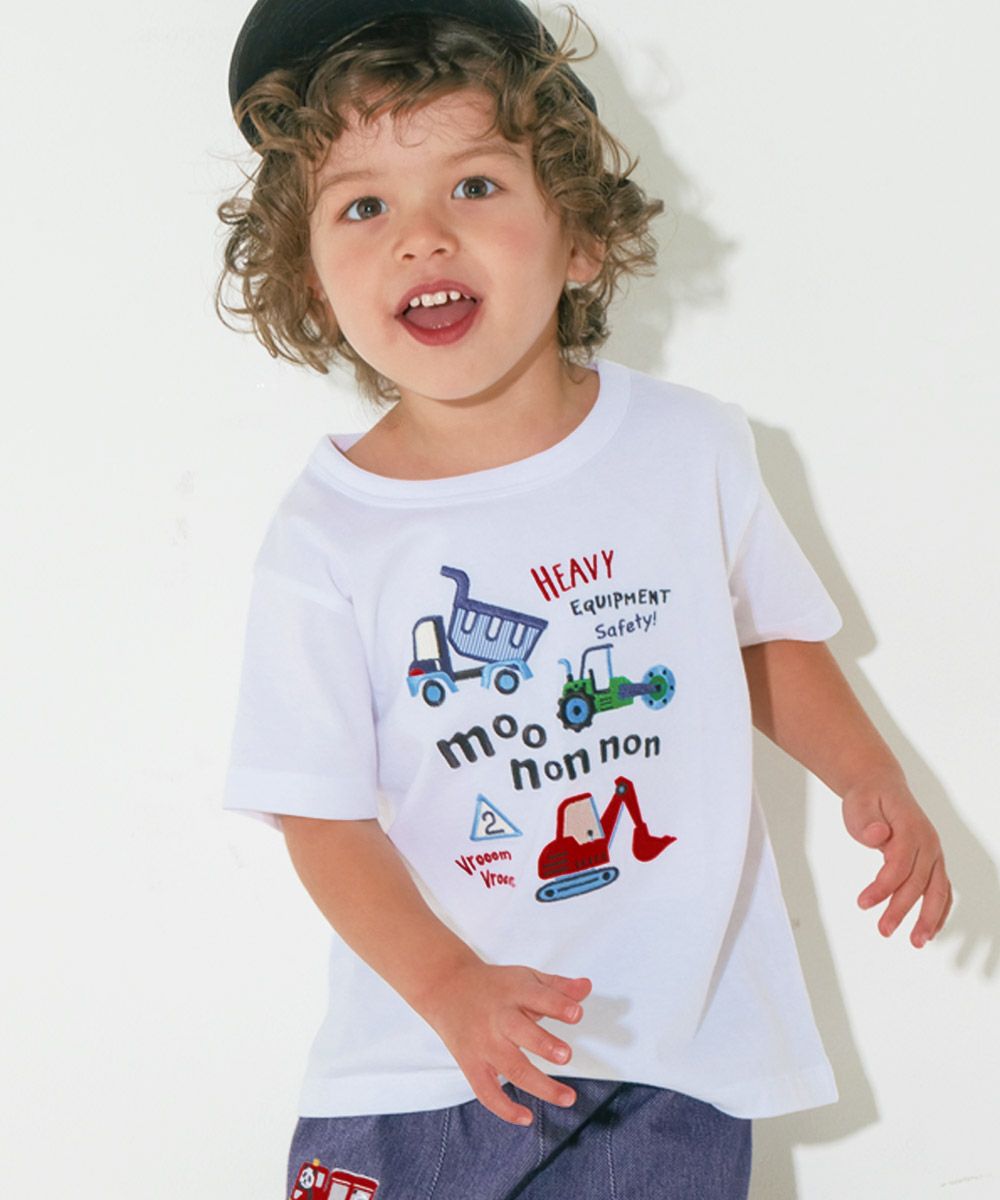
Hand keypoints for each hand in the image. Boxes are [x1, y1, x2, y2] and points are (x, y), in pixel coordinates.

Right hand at [417, 960, 591, 1126]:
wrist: (447, 988)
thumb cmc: (493, 986)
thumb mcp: (526, 978)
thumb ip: (557, 987)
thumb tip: (586, 988)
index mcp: (514, 992)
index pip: (538, 997)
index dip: (558, 1006)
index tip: (577, 1014)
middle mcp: (498, 1018)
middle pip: (521, 1032)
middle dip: (544, 1045)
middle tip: (566, 1056)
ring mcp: (484, 1044)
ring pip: (511, 1067)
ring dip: (539, 1084)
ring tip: (566, 1097)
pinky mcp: (472, 1064)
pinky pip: (486, 1092)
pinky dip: (505, 1108)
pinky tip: (527, 1117)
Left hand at [843, 770, 952, 947]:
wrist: (881, 787)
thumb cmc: (868, 798)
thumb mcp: (860, 804)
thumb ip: (868, 821)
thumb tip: (879, 835)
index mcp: (911, 828)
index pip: (899, 864)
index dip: (883, 886)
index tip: (862, 903)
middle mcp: (929, 842)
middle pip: (919, 881)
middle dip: (903, 909)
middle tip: (884, 930)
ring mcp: (934, 853)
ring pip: (937, 890)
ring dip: (929, 918)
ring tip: (916, 942)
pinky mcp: (933, 863)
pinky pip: (941, 890)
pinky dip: (938, 912)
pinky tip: (930, 932)